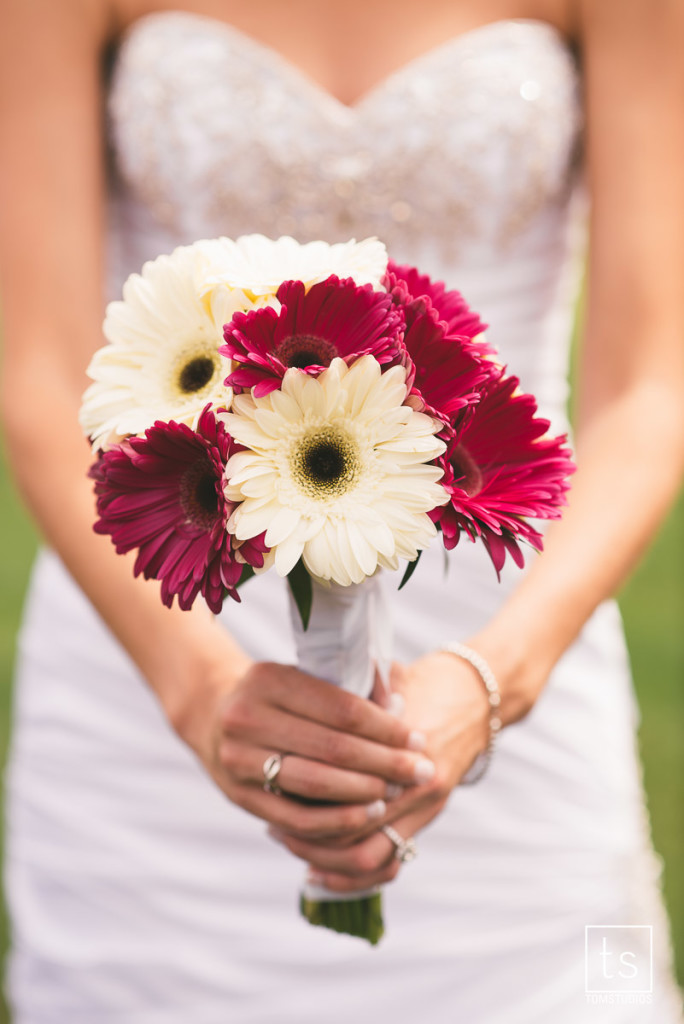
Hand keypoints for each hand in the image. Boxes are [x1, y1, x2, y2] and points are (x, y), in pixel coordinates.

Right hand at [178, 658, 436, 841]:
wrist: (211, 712)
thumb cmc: (275, 693)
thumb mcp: (301, 675)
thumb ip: (346, 688)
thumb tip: (401, 706)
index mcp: (270, 679)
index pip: (342, 709)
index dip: (386, 728)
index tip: (418, 738)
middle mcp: (249, 717)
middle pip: (334, 747)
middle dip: (386, 762)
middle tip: (422, 771)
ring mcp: (239, 759)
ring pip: (316, 783)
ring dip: (365, 792)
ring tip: (398, 792)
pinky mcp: (239, 796)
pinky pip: (296, 817)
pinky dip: (337, 820)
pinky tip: (367, 815)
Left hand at [271, 649, 490, 889]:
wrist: (474, 700)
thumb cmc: (421, 684)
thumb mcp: (388, 678)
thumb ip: (352, 691)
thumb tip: (301, 693)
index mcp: (406, 746)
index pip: (347, 782)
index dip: (305, 785)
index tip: (275, 780)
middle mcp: (418, 786)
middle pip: (351, 826)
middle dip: (307, 826)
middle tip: (272, 818)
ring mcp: (424, 810)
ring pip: (365, 856)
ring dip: (323, 856)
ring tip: (289, 842)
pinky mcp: (424, 823)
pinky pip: (385, 866)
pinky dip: (349, 877)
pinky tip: (315, 871)